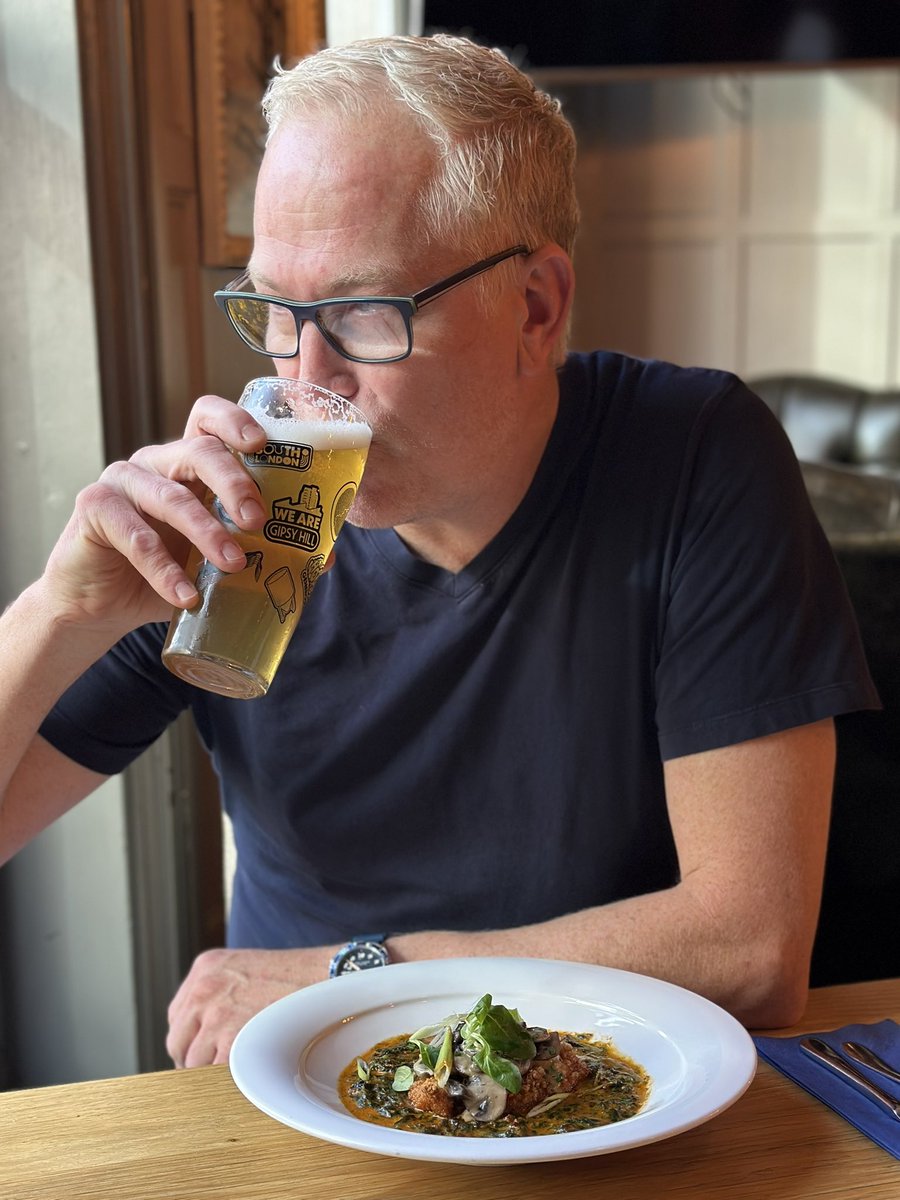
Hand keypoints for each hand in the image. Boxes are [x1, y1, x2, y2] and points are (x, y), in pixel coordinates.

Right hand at [41, 395, 269, 637]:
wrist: (104, 606)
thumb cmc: (169, 572)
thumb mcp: (218, 560)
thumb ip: (263, 551)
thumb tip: (329, 558)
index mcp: (189, 463)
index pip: (209, 419)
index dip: (234, 421)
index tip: (262, 443)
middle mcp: (156, 463)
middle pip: (199, 451)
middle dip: (234, 483)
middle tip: (258, 520)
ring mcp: (123, 481)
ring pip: (171, 497)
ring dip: (206, 533)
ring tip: (233, 566)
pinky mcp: (94, 509)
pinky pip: (135, 536)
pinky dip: (164, 569)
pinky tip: (185, 595)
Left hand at [166, 946, 332, 1066]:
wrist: (327, 978)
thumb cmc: (295, 977)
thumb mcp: (245, 968)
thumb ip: (220, 991)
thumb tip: (204, 1030)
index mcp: (205, 967)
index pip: (178, 1015)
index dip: (192, 1036)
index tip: (205, 1048)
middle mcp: (203, 988)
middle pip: (177, 1040)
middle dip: (194, 1057)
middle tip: (217, 1067)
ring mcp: (214, 1014)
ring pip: (192, 1062)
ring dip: (210, 1070)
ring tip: (237, 1071)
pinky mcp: (230, 1039)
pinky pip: (212, 1074)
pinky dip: (226, 1079)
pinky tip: (245, 1075)